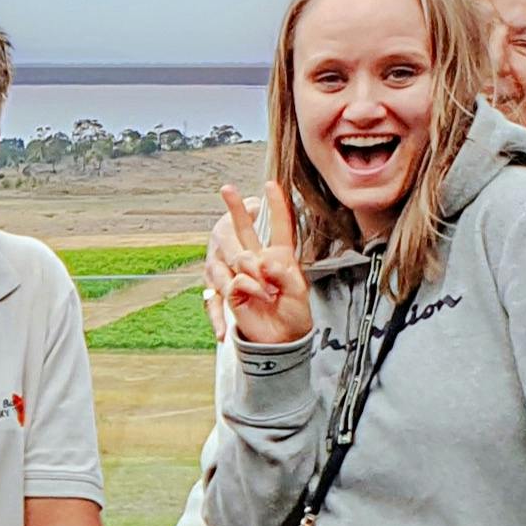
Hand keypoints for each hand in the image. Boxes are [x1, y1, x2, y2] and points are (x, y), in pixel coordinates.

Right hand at [210, 180, 310, 347]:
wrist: (279, 340)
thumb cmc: (293, 315)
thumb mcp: (298, 291)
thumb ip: (283, 273)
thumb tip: (262, 264)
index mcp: (281, 257)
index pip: (280, 227)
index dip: (276, 206)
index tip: (270, 185)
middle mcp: (260, 262)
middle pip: (245, 230)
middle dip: (235, 209)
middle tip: (226, 189)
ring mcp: (243, 275)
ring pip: (241, 257)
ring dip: (256, 274)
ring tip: (269, 295)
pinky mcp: (231, 291)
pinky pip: (234, 282)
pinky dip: (249, 290)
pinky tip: (256, 299)